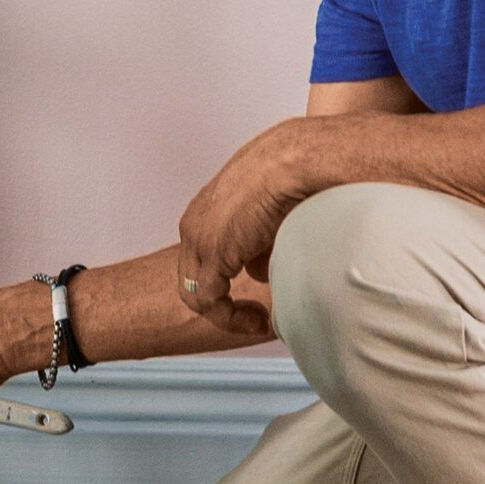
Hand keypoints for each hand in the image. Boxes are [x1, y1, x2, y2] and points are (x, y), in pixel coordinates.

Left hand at [176, 125, 305, 336]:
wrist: (291, 161)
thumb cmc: (290, 176)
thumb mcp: (268, 214)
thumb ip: (258, 245)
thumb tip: (259, 270)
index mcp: (204, 211)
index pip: (201, 259)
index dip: (224, 285)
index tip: (252, 296)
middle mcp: (193, 225)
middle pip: (193, 278)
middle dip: (222, 303)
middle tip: (254, 315)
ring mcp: (198, 239)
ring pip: (194, 295)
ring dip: (227, 316)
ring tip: (258, 322)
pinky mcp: (212, 253)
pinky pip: (208, 301)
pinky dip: (231, 318)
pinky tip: (259, 320)